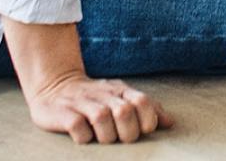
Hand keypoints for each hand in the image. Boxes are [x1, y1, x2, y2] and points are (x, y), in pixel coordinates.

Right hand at [26, 72, 172, 144]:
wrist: (55, 85)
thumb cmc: (96, 98)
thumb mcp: (122, 97)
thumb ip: (146, 108)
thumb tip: (170, 123)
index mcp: (121, 90)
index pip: (143, 101)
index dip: (148, 119)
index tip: (144, 131)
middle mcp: (103, 94)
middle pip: (125, 111)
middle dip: (129, 132)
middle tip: (123, 139)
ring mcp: (82, 103)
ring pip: (102, 118)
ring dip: (107, 136)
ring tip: (104, 139)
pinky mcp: (62, 113)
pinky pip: (77, 126)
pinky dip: (83, 136)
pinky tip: (84, 137)